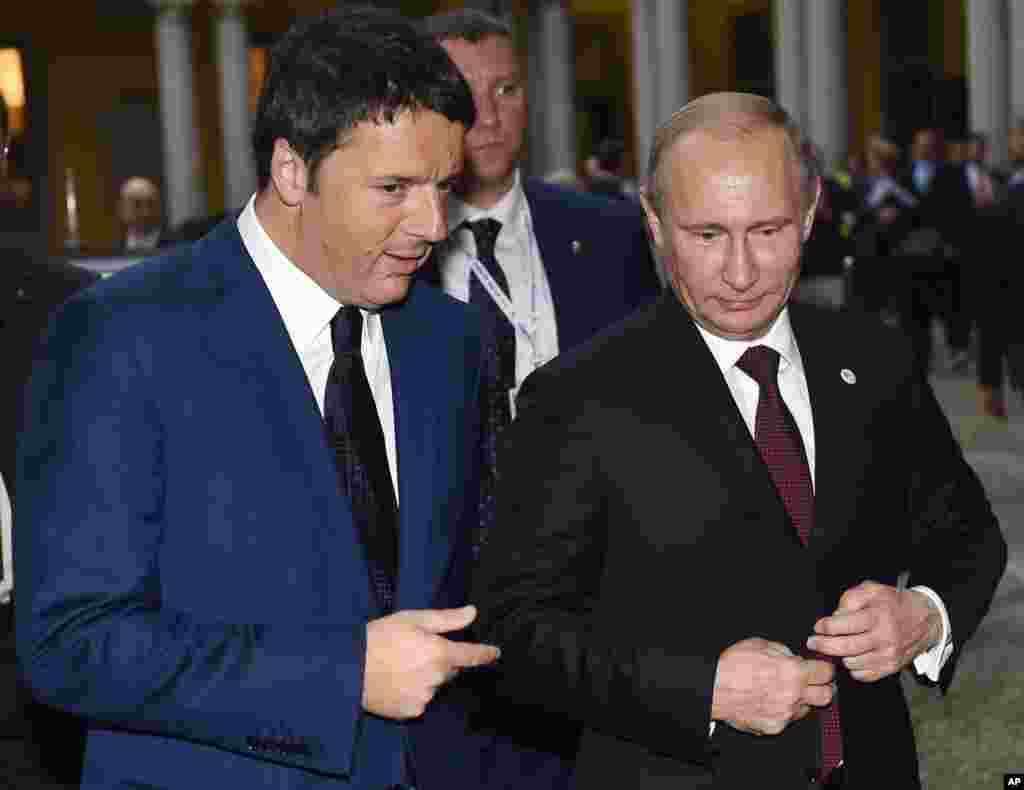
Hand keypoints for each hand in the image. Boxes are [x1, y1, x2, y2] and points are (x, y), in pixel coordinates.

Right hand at [363, 605, 499, 719]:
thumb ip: (446, 619)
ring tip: (401, 666)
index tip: (495, 653)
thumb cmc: (380, 637)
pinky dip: (414, 691)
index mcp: (439, 652)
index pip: (472, 655)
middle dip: (442, 660)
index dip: (485, 653)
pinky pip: (421, 700)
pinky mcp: (412, 711)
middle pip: (450, 669)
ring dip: (427, 676)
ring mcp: (424, 697)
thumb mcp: (412, 619)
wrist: (348, 667)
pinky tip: (397, 681)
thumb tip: (472, 612)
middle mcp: (436, 677)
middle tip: (417, 650)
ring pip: (435, 685)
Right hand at [711, 637, 834, 735]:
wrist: (714, 687)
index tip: (822, 668)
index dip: (825, 668)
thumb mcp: (760, 644)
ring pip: (807, 709)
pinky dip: (783, 712)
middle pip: (826, 696)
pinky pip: (787, 720)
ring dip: (801, 701)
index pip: (826, 672)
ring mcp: (785, 714)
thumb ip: (784, 652)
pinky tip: (769, 702)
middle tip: (814, 683)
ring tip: (784, 692)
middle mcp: (793, 695)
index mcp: (792, 671)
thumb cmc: (732, 665)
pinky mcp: (775, 727)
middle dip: (823, 688)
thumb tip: (795, 658)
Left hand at [806, 581, 941, 682]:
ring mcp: (888, 655)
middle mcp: (884, 638)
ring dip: (839, 656)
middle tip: (812, 642)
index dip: (825, 626)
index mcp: (877, 616)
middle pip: (844, 648)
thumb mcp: (872, 590)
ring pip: (851, 663)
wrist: (925, 619)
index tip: (817, 626)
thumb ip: (850, 599)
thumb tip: (835, 617)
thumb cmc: (893, 603)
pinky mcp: (891, 668)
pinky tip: (852, 656)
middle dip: (823, 645)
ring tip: (837, 646)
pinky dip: (853, 667)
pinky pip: (863, 675)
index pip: (843, 625)